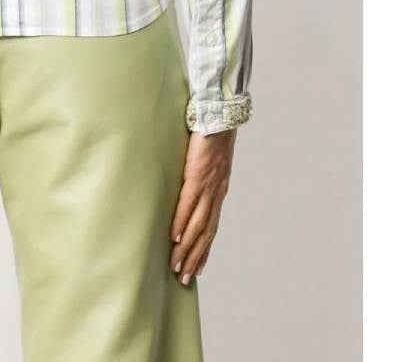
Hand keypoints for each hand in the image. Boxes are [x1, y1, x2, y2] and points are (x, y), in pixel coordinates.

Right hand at [168, 127, 236, 284]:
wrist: (218, 114)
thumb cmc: (210, 133)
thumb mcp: (206, 159)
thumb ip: (199, 174)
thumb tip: (187, 181)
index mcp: (218, 190)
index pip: (211, 227)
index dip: (204, 249)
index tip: (197, 268)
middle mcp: (216, 193)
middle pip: (205, 233)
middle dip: (194, 257)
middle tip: (183, 278)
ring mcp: (208, 186)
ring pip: (197, 224)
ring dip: (187, 248)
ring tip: (176, 265)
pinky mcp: (198, 175)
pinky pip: (188, 203)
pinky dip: (181, 222)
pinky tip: (174, 236)